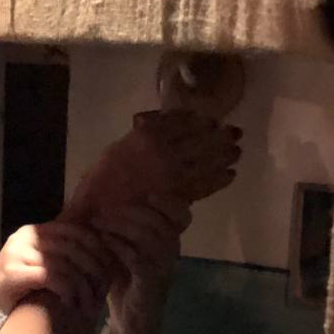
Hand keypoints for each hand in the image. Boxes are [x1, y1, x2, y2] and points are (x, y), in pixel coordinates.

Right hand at [0, 220, 109, 318]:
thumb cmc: (19, 296)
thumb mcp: (43, 270)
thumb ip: (63, 258)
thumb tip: (101, 252)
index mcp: (33, 232)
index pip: (75, 229)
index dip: (97, 248)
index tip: (110, 269)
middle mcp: (23, 237)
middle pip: (71, 246)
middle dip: (92, 269)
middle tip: (103, 291)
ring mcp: (16, 253)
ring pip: (63, 262)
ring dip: (81, 285)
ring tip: (88, 304)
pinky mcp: (12, 273)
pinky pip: (51, 276)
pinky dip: (66, 291)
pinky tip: (71, 304)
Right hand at [63, 111, 241, 224]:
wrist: (97, 213)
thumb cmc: (100, 181)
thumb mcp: (117, 148)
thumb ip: (142, 136)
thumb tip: (161, 125)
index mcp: (147, 137)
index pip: (182, 124)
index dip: (200, 121)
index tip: (212, 120)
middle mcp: (165, 153)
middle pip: (200, 140)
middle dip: (220, 136)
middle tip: (236, 133)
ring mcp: (174, 176)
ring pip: (206, 161)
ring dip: (224, 156)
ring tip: (236, 152)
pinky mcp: (178, 197)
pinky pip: (205, 186)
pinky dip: (219, 180)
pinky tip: (230, 175)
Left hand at [95, 194, 190, 333]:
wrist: (131, 322)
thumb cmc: (126, 283)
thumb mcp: (126, 251)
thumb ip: (125, 229)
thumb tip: (106, 201)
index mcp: (170, 242)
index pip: (180, 213)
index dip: (166, 201)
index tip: (144, 195)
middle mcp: (172, 252)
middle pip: (159, 220)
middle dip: (130, 211)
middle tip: (103, 212)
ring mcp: (164, 268)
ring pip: (149, 235)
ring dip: (121, 225)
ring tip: (99, 223)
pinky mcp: (151, 282)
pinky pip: (138, 257)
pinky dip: (118, 245)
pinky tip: (103, 241)